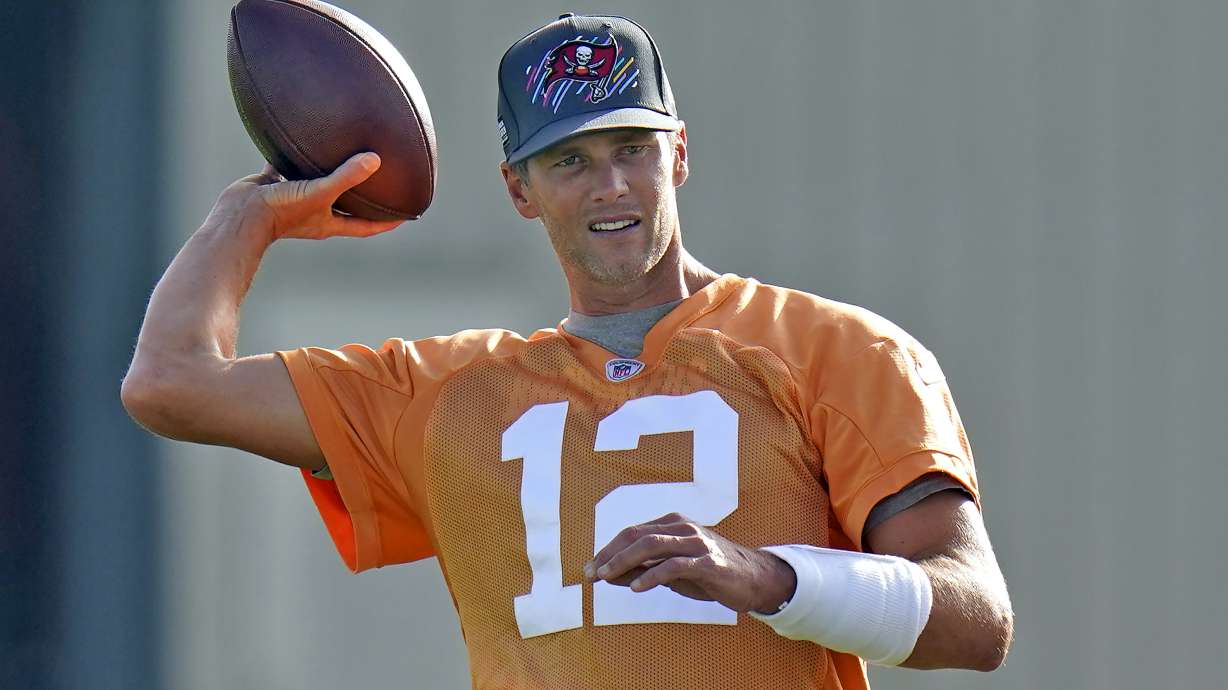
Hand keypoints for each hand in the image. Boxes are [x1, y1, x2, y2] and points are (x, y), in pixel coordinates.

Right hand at [205, 152, 402, 242]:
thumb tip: (375, 160)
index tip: (406, 213)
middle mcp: (314, 212)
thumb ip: (346, 177)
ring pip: (318, 182)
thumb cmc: (282, 212)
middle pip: (345, 204)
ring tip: (346, 150)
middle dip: (361, 194)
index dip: (386, 222)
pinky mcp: (275, 184)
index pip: (365, 226)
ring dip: (330, 170)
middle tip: (381, 178)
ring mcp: (295, 198)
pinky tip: (303, 134)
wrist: (240, 215)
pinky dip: (296, 153)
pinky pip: (289, 165)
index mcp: (328, 222)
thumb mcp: (320, 193)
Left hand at [583, 512, 796, 613]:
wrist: (754, 580)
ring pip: (652, 545)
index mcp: (673, 524)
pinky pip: (674, 566)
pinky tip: (635, 587)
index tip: (589, 569)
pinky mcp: (708, 562)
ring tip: (605, 577)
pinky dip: (651, 576)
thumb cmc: (709, 574)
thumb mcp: (672, 572)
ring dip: (624, 562)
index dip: (607, 550)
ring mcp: (696, 543)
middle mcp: (683, 527)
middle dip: (610, 555)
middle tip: (591, 574)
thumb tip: (607, 575)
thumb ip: (643, 569)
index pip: (632, 533)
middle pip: (637, 536)